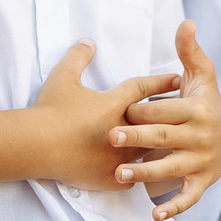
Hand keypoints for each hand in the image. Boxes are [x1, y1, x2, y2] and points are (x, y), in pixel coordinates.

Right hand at [34, 42, 173, 191]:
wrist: (37, 145)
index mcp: (115, 104)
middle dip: (169, 116)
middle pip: (154, 123)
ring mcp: (117, 157)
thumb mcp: (63, 76)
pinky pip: (131, 178)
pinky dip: (136, 175)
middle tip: (183, 113)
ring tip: (170, 147)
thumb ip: (78, 56)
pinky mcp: (108, 178)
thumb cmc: (51, 109)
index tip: (178, 79)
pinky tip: (143, 175)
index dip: (160, 82)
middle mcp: (123, 130)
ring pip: (146, 152)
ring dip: (156, 148)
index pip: (144, 89)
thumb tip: (88, 41)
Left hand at [113, 21, 220, 219]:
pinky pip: (187, 197)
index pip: (167, 109)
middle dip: (138, 137)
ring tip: (120, 174)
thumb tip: (186, 21)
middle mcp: (201, 137)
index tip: (121, 108)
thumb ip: (190, 50)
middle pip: (165, 138)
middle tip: (112, 136)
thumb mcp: (202, 74)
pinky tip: (154, 214)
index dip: (144, 109)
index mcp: (197, 110)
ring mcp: (202, 162)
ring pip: (171, 169)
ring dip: (146, 173)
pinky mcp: (202, 182)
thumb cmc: (206, 100)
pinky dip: (173, 207)